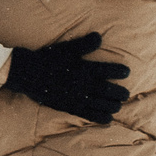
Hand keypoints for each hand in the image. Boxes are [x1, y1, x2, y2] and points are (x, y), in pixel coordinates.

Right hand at [3, 33, 129, 122]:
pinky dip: (100, 117)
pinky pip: (89, 115)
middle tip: (127, 94)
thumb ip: (84, 44)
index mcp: (83, 69)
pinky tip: (109, 119)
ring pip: (101, 104)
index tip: (127, 72)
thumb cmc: (49, 58)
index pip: (107, 71)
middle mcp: (82, 85)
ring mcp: (77, 97)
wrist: (28, 73)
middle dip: (120, 93)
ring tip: (119, 105)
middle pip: (108, 91)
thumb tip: (100, 36)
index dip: (119, 72)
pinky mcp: (70, 107)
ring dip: (113, 106)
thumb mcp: (67, 49)